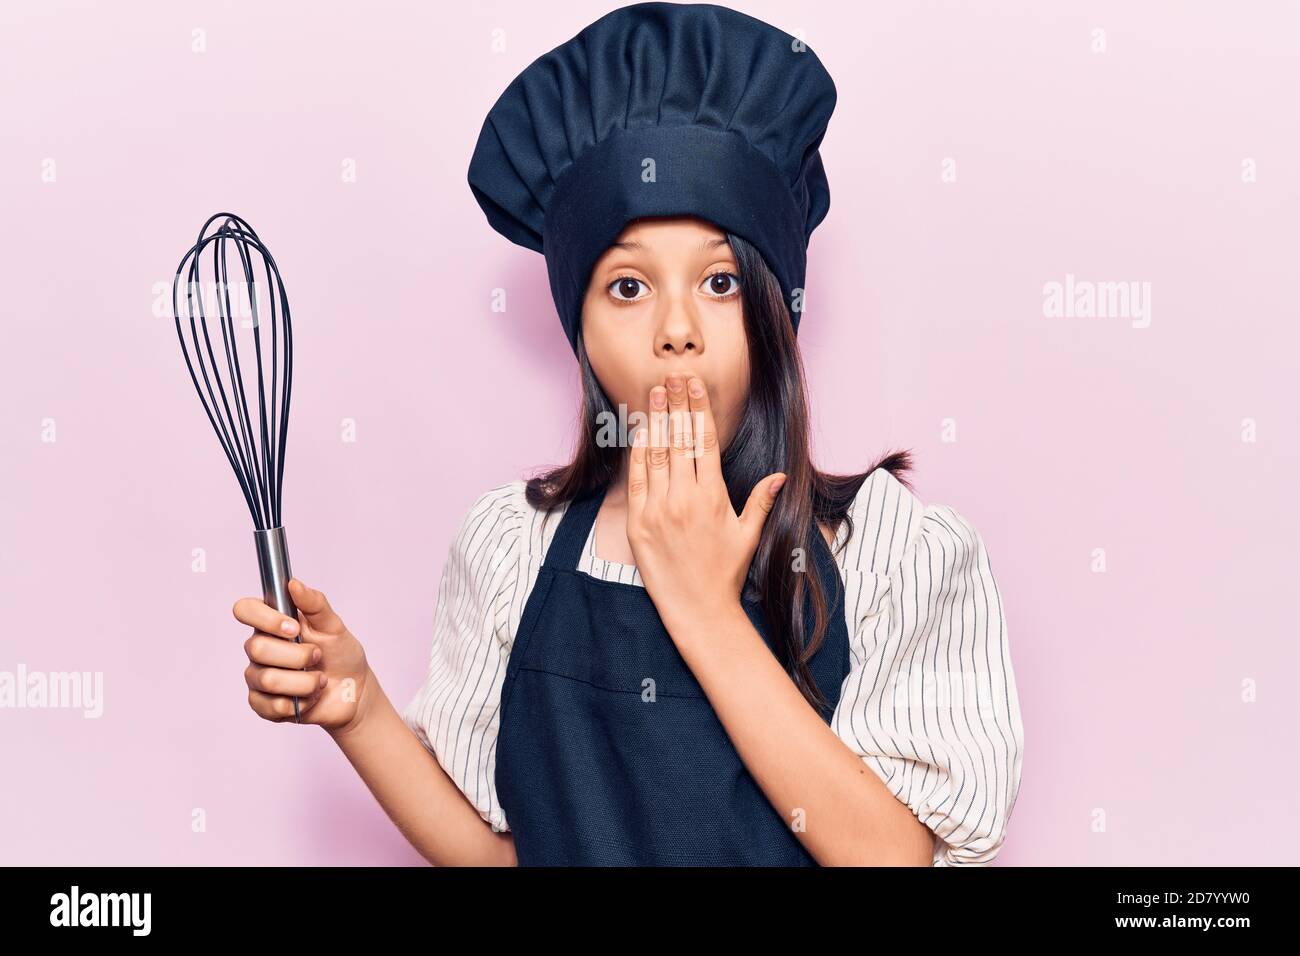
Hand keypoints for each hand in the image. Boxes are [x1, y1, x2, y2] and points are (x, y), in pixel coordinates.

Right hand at [235, 578, 372, 734]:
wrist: (354, 691)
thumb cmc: (341, 654)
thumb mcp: (333, 626)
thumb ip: (314, 603)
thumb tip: (293, 583)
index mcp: (272, 624)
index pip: (245, 610)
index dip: (265, 619)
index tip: (294, 629)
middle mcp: (260, 648)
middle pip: (255, 648)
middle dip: (297, 656)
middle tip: (318, 657)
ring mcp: (258, 677)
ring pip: (267, 679)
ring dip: (304, 682)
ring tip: (321, 680)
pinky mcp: (263, 704)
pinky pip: (270, 705)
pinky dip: (300, 702)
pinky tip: (311, 698)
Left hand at [626, 373, 785, 632]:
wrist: (698, 609)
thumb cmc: (725, 572)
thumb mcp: (748, 534)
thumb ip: (761, 501)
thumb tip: (780, 476)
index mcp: (713, 495)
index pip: (705, 440)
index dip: (699, 409)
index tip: (695, 384)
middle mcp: (685, 497)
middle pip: (679, 439)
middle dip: (675, 404)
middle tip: (672, 375)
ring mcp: (658, 509)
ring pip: (655, 454)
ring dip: (654, 420)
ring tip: (653, 393)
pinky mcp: (638, 523)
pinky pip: (635, 480)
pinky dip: (636, 453)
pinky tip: (637, 432)